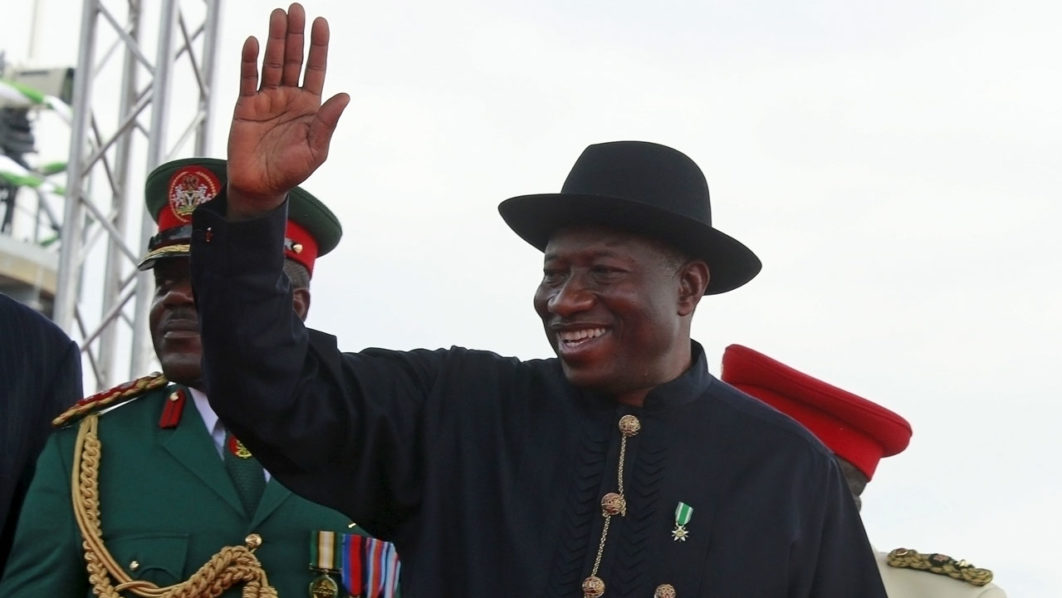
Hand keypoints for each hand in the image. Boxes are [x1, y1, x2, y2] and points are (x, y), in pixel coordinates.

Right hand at [226, 3, 349, 219]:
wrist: (261, 187)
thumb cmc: (292, 171)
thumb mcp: (316, 149)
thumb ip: (327, 122)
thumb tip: (344, 96)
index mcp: (310, 106)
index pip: (315, 69)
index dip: (318, 46)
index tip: (321, 23)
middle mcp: (289, 97)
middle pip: (292, 59)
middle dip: (295, 35)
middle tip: (296, 9)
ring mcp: (267, 99)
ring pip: (271, 63)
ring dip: (274, 39)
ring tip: (277, 15)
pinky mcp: (246, 106)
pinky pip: (248, 79)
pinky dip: (250, 61)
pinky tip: (254, 42)